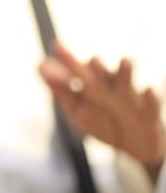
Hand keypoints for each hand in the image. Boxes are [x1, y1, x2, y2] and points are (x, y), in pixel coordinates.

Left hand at [40, 41, 165, 178]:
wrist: (135, 146)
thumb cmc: (103, 122)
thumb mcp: (77, 109)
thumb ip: (61, 89)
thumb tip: (39, 65)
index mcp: (93, 86)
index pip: (78, 70)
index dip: (67, 60)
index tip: (55, 46)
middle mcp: (111, 88)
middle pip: (102, 74)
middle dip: (97, 67)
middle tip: (92, 60)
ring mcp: (131, 100)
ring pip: (127, 83)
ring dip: (125, 73)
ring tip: (125, 61)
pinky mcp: (149, 115)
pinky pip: (152, 106)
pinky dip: (150, 98)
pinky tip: (148, 90)